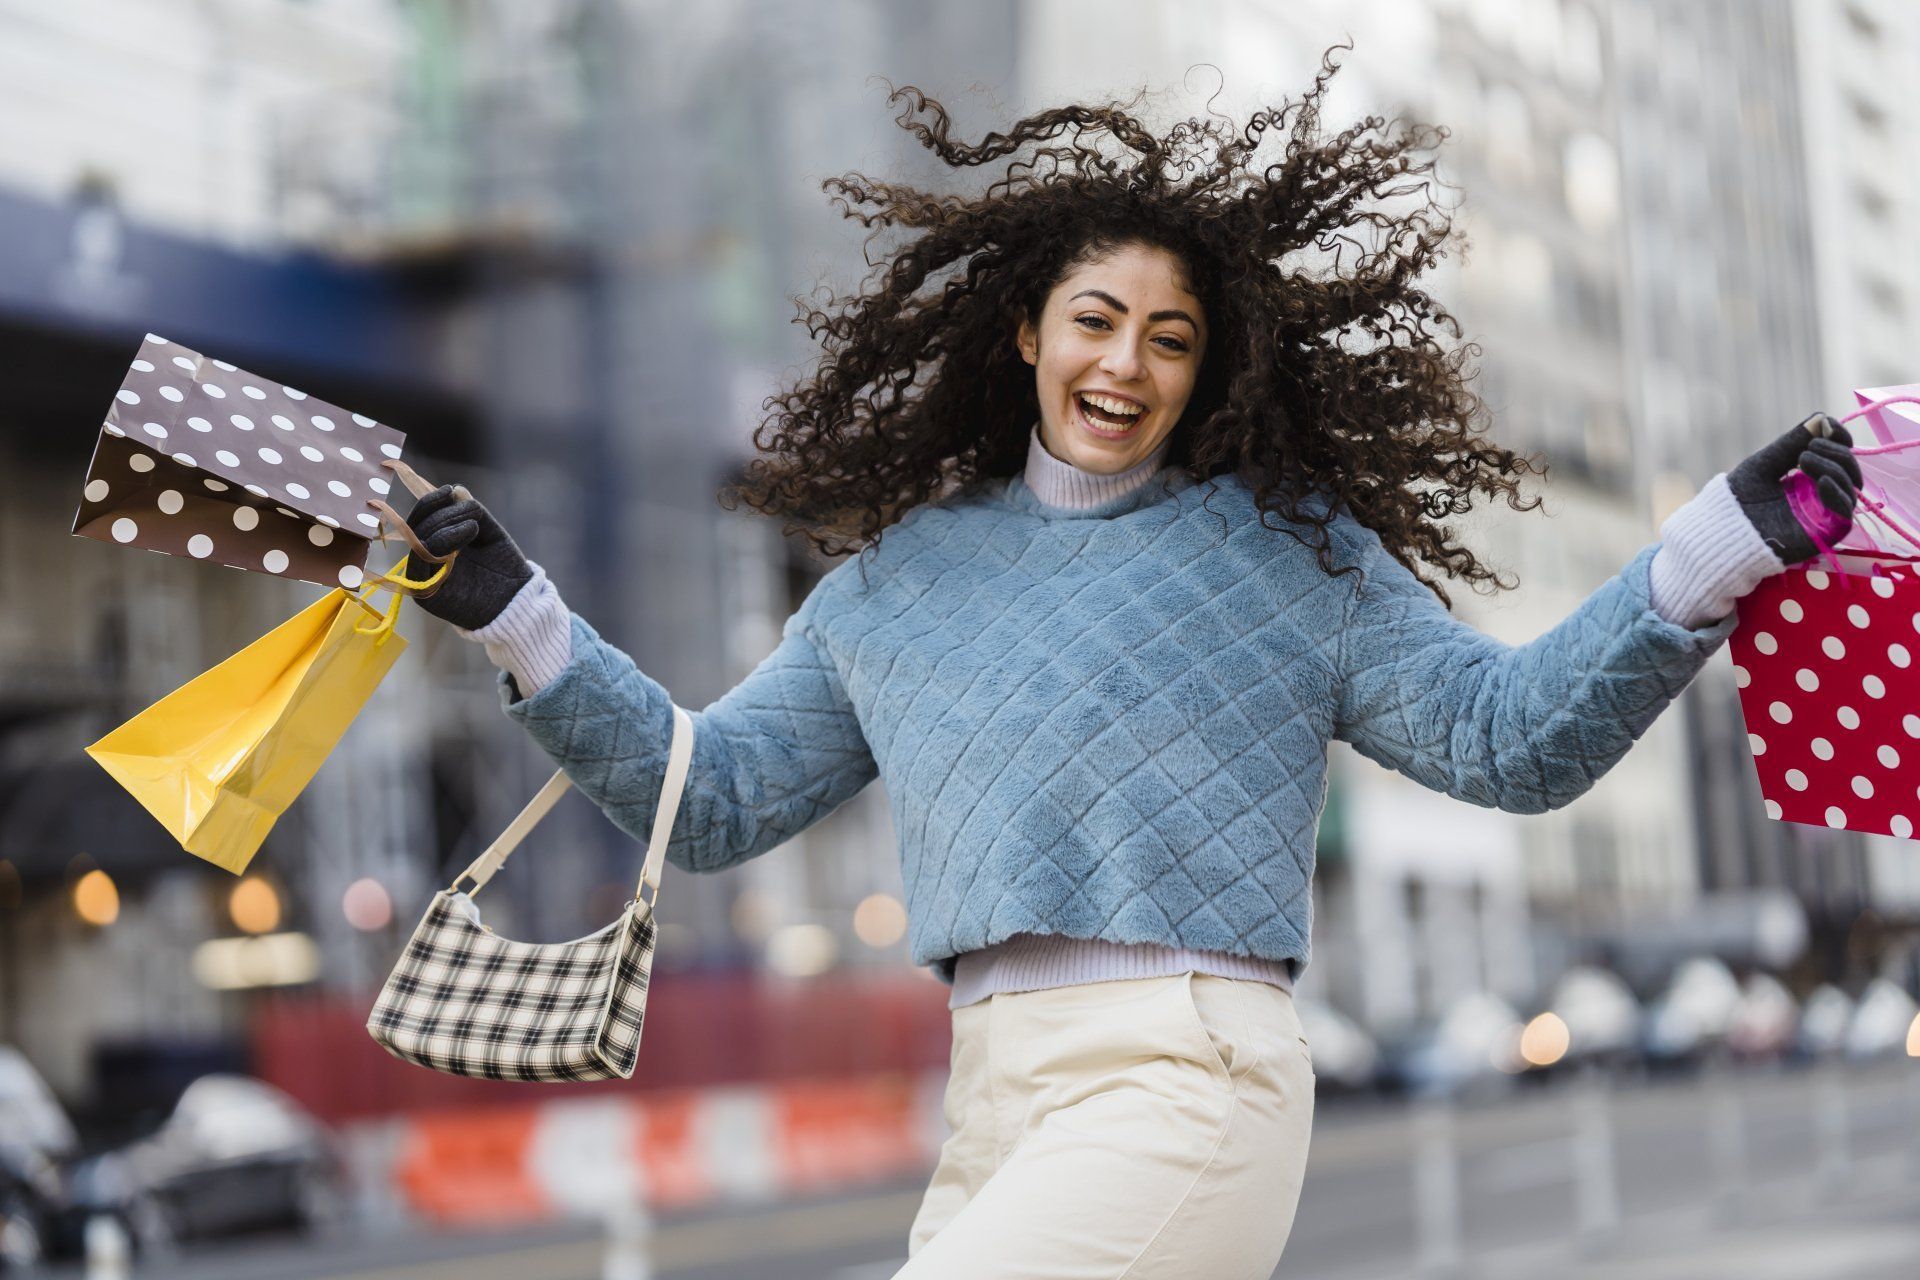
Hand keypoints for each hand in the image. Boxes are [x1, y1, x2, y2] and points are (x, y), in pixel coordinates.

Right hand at [402, 486, 534, 629]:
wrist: (519, 602)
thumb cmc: (504, 568)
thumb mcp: (491, 534)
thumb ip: (473, 513)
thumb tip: (457, 490)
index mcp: (436, 545)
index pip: (420, 520)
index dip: (431, 503)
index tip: (450, 489)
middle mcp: (425, 561)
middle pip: (416, 529)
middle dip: (441, 513)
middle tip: (471, 509)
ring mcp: (423, 579)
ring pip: (418, 543)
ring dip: (444, 525)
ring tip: (474, 525)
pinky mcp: (426, 596)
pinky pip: (422, 564)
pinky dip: (443, 541)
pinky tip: (470, 531)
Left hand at [1727, 412, 1862, 564]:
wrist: (1722, 529)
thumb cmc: (1738, 497)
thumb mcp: (1765, 462)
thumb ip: (1792, 443)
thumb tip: (1823, 419)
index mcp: (1808, 475)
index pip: (1839, 454)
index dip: (1840, 438)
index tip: (1830, 427)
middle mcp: (1821, 493)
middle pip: (1848, 468)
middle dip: (1836, 451)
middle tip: (1807, 448)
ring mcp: (1825, 512)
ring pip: (1851, 487)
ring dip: (1833, 467)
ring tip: (1803, 459)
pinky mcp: (1825, 532)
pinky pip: (1845, 513)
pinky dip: (1838, 493)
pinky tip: (1822, 481)